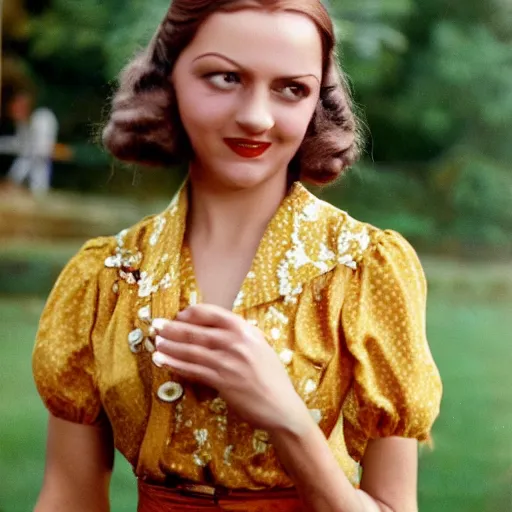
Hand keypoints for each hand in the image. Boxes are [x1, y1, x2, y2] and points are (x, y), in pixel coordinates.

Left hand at [151, 304, 311, 433]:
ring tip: (155, 342)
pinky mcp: (222, 381)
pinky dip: (175, 364)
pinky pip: (193, 370)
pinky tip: (162, 361)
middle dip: (173, 328)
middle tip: (155, 325)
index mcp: (246, 329)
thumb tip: (214, 330)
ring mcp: (228, 361)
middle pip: (197, 331)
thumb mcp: (259, 347)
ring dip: (170, 346)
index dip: (192, 313)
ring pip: (191, 350)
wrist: (282, 406)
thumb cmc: (271, 377)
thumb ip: (239, 337)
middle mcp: (236, 342)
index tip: (179, 315)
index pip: (213, 313)